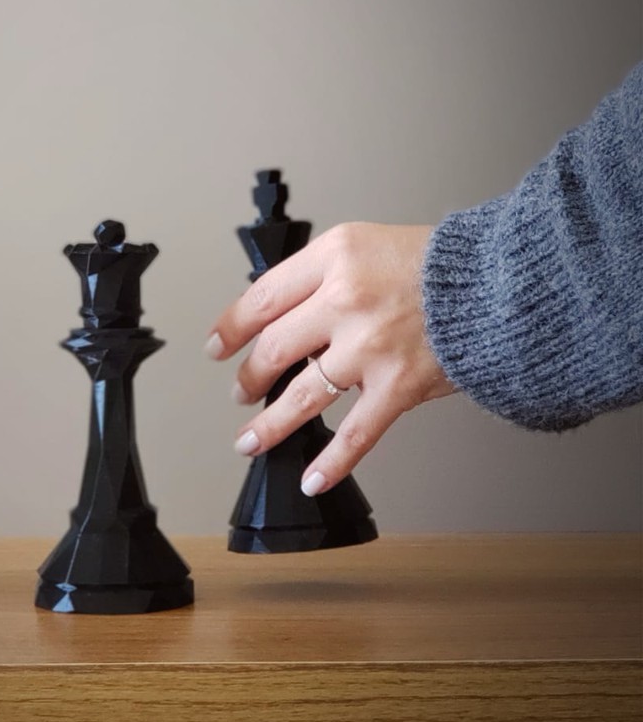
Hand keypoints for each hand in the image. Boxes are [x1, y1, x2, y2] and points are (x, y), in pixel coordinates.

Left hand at [206, 222, 453, 494]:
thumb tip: (282, 315)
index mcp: (333, 258)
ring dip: (269, 425)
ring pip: (300, 396)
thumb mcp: (367, 244)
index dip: (231, 327)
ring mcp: (370, 347)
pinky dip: (332, 462)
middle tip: (240, 390)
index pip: (261, 298)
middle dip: (249, 376)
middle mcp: (345, 301)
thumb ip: (323, 276)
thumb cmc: (439, 263)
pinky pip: (356, 434)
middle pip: (273, 348)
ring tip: (249, 440)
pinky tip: (313, 477)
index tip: (218, 345)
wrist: (504, 282)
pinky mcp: (399, 386)